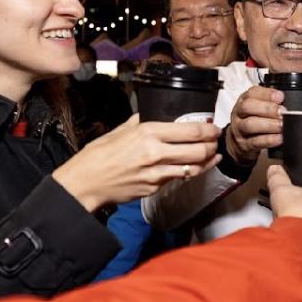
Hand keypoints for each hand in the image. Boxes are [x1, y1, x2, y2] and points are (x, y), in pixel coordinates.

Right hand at [53, 114, 220, 210]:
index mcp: (148, 132)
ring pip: (193, 168)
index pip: (190, 130)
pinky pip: (177, 178)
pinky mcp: (154, 188)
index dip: (208, 130)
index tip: (214, 128)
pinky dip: (188, 172)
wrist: (86, 181)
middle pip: (198, 150)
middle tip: (215, 142)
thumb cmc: (99, 154)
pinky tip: (194, 167)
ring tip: (212, 155)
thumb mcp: (121, 129)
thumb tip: (156, 113)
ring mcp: (156, 173)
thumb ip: (142, 121)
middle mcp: (156, 152)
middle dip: (212, 146)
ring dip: (206, 162)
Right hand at [225, 86, 283, 164]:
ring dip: (269, 125)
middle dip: (267, 109)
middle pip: (247, 107)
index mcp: (244, 100)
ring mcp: (239, 130)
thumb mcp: (259, 107)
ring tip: (282, 125)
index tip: (281, 97)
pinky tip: (280, 138)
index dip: (267, 94)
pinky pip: (255, 142)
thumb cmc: (254, 120)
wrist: (240, 142)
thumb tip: (287, 100)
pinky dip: (269, 140)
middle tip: (283, 112)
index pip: (252, 93)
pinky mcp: (244, 145)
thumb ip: (271, 102)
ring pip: (249, 125)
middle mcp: (239, 113)